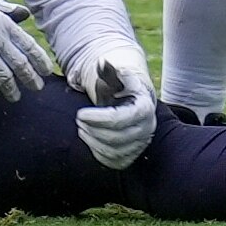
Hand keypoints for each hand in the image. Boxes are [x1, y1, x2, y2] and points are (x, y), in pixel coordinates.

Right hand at [0, 0, 49, 100]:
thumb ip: (7, 9)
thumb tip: (25, 14)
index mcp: (4, 24)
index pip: (29, 45)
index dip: (40, 60)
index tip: (47, 71)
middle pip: (19, 64)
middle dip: (30, 78)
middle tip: (37, 88)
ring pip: (4, 75)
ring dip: (11, 88)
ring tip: (15, 96)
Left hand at [68, 43, 157, 170]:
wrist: (133, 99)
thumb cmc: (121, 86)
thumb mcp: (116, 76)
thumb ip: (108, 71)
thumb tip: (102, 63)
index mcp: (145, 107)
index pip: (120, 119)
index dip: (97, 119)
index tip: (79, 113)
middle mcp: (148, 127)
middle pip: (115, 137)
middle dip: (92, 130)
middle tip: (78, 120)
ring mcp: (141, 143)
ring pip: (114, 151)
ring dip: (93, 142)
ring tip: (81, 130)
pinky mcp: (133, 155)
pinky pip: (114, 162)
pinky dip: (99, 154)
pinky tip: (90, 141)